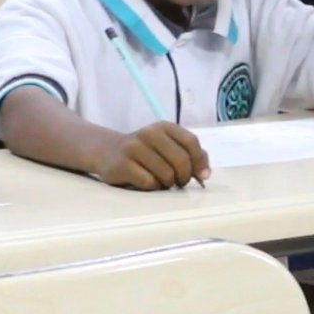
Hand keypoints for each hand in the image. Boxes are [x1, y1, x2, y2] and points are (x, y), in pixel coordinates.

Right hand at [94, 121, 208, 189]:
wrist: (108, 151)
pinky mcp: (123, 164)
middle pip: (181, 160)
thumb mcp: (167, 145)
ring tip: (161, 181)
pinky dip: (152, 186)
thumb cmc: (146, 152)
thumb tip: (205, 173)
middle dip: (185, 176)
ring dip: (168, 183)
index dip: (199, 161)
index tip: (201, 175)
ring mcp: (134, 148)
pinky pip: (149, 182)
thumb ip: (190, 154)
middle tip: (179, 181)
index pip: (191, 142)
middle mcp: (149, 133)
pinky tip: (146, 181)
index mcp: (164, 127)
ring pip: (166, 174)